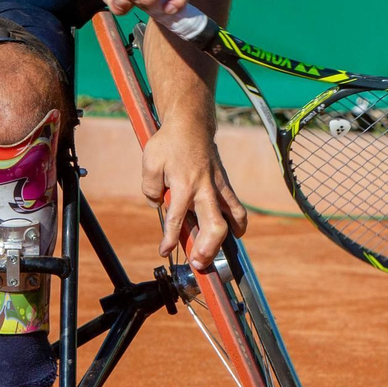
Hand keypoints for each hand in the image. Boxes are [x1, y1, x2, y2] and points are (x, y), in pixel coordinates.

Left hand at [140, 121, 248, 270]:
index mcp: (183, 186)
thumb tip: (157, 204)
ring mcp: (218, 187)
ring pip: (232, 218)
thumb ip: (150, 188)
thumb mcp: (150, 163)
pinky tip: (233, 234)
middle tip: (199, 263)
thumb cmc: (168, 143)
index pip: (176, 219)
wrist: (191, 124)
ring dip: (226, 240)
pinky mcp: (224, 184)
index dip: (170, 239)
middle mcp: (204, 189)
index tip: (165, 251)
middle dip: (208, 248)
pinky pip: (236, 207)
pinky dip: (237, 222)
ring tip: (217, 254)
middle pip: (214, 225)